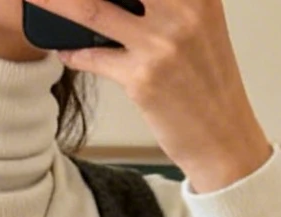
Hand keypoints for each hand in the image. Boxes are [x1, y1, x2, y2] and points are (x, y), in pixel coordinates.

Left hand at [54, 0, 269, 194]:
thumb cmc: (210, 83)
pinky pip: (92, 57)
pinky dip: (73, 52)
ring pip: (92, 10)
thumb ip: (170, 2)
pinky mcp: (142, 79)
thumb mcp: (202, 25)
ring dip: (57, 3)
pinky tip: (64, 49)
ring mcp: (160, 45)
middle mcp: (183, 10)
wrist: (224, 139)